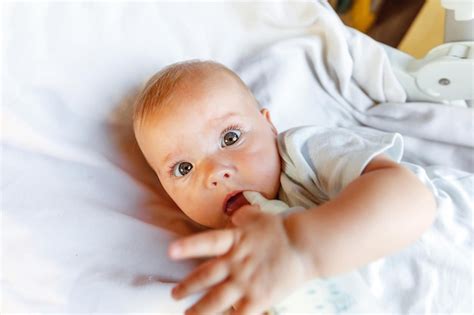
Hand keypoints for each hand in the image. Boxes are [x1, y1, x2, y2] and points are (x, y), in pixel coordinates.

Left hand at [169, 205, 312, 314]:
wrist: (304, 246)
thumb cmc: (280, 230)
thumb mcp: (258, 217)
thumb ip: (242, 217)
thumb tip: (234, 217)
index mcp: (234, 241)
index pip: (207, 243)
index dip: (188, 247)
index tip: (170, 251)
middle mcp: (236, 263)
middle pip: (206, 277)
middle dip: (187, 287)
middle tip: (175, 295)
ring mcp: (246, 282)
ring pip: (217, 300)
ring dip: (200, 309)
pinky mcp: (258, 298)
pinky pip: (239, 314)